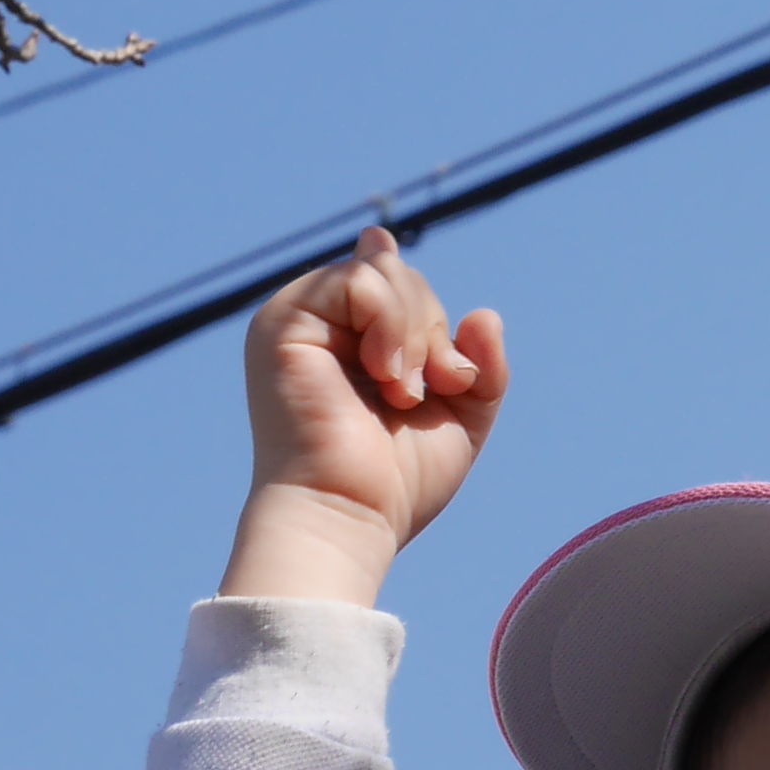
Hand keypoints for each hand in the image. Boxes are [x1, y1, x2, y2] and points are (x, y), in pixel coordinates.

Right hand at [218, 226, 508, 607]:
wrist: (349, 515)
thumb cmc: (397, 481)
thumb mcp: (460, 416)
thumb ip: (479, 364)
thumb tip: (485, 313)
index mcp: (346, 343)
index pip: (384, 278)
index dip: (394, 270)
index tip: (382, 254)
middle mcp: (318, 326)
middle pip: (398, 274)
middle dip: (433, 331)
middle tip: (422, 393)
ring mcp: (296, 320)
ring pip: (382, 271)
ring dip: (416, 334)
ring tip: (401, 393)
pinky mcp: (283, 324)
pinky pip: (361, 282)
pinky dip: (392, 325)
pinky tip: (385, 375)